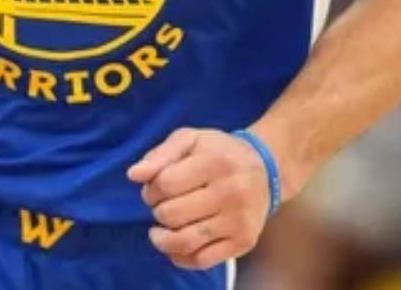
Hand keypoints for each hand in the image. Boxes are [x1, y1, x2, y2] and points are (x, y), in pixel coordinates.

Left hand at [128, 128, 272, 269]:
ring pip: (183, 242)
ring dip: (163, 238)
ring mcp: (239, 219)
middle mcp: (232, 191)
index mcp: (217, 161)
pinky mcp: (244, 241)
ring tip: (161, 230)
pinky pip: (200, 260)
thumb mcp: (191, 140)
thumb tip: (134, 175)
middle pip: (170, 214)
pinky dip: (180, 256)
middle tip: (166, 205)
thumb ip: (159, 155)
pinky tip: (178, 243)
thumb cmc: (220, 153)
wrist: (266, 169)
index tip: (158, 188)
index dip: (151, 189)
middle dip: (158, 211)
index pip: (164, 184)